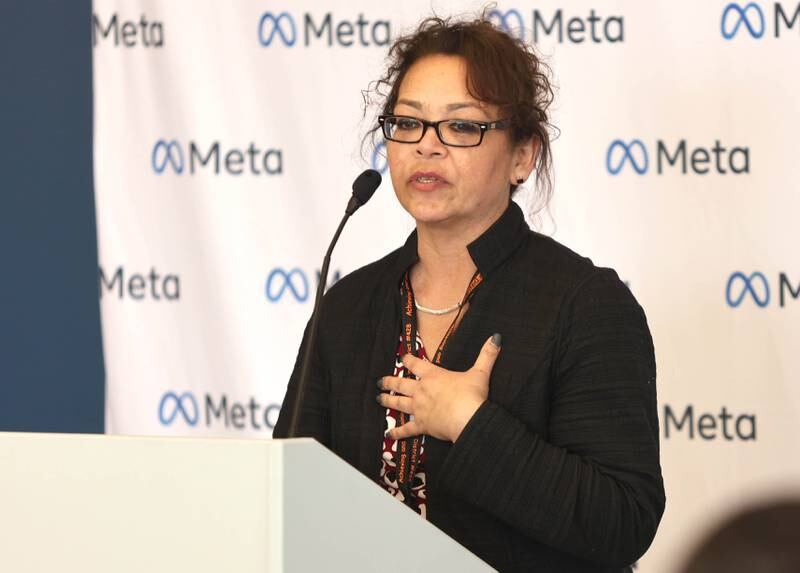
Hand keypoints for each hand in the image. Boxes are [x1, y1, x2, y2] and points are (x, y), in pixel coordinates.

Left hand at [377, 333, 501, 442]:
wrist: (467, 417)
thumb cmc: (471, 395)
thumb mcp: (480, 372)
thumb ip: (487, 354)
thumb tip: (496, 337)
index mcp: (433, 375)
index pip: (416, 364)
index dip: (408, 359)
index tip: (402, 357)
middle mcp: (421, 390)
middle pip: (400, 383)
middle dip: (389, 381)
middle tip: (380, 381)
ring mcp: (419, 408)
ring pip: (398, 403)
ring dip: (387, 400)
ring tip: (379, 399)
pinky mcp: (421, 425)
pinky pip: (406, 429)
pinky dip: (397, 432)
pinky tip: (389, 433)